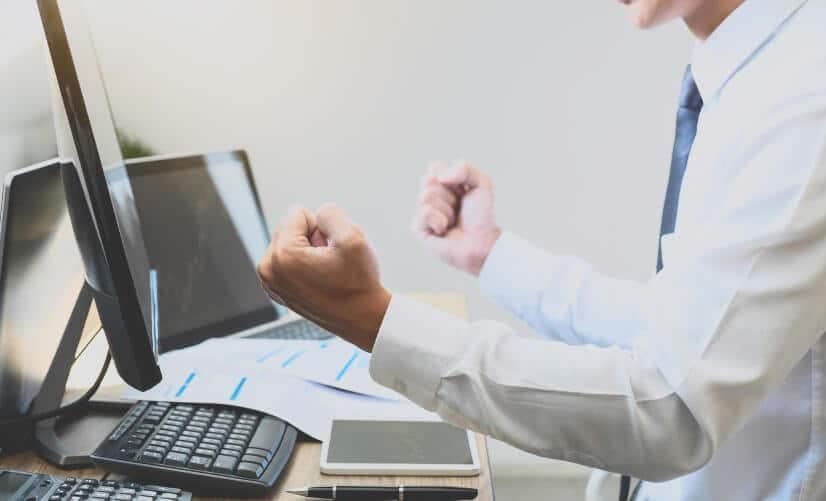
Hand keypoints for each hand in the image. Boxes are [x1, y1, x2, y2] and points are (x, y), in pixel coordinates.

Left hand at [257, 204, 390, 351]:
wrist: (362, 319)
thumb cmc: (358, 284)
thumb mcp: (353, 237)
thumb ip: (330, 213)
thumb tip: (318, 212)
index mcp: (283, 256)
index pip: (297, 213)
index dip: (321, 227)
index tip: (331, 250)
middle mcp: (269, 269)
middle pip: (290, 228)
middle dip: (312, 239)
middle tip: (331, 262)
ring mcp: (270, 282)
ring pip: (290, 243)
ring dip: (309, 251)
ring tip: (326, 271)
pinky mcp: (276, 289)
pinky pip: (289, 260)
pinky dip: (304, 265)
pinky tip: (319, 280)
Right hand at [412, 160, 501, 275]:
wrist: (482, 242)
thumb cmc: (481, 216)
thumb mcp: (481, 183)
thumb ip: (464, 168)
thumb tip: (440, 177)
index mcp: (441, 184)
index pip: (435, 167)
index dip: (451, 178)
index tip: (463, 192)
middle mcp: (429, 197)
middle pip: (428, 179)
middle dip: (449, 193)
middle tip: (458, 207)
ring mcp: (422, 212)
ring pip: (426, 196)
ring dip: (447, 209)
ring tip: (453, 220)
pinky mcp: (418, 228)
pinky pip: (425, 212)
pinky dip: (439, 220)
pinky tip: (444, 230)